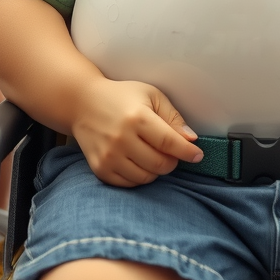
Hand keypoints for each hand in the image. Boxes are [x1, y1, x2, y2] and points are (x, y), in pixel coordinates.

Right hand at [71, 78, 203, 187]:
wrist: (83, 103)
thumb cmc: (122, 97)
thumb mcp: (151, 96)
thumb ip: (173, 117)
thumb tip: (191, 139)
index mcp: (137, 118)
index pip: (169, 143)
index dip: (187, 152)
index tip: (197, 155)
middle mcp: (121, 139)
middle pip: (160, 164)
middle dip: (172, 161)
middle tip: (171, 151)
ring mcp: (108, 156)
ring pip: (146, 177)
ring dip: (156, 170)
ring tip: (153, 154)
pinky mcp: (99, 168)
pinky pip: (129, 184)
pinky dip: (139, 176)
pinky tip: (138, 161)